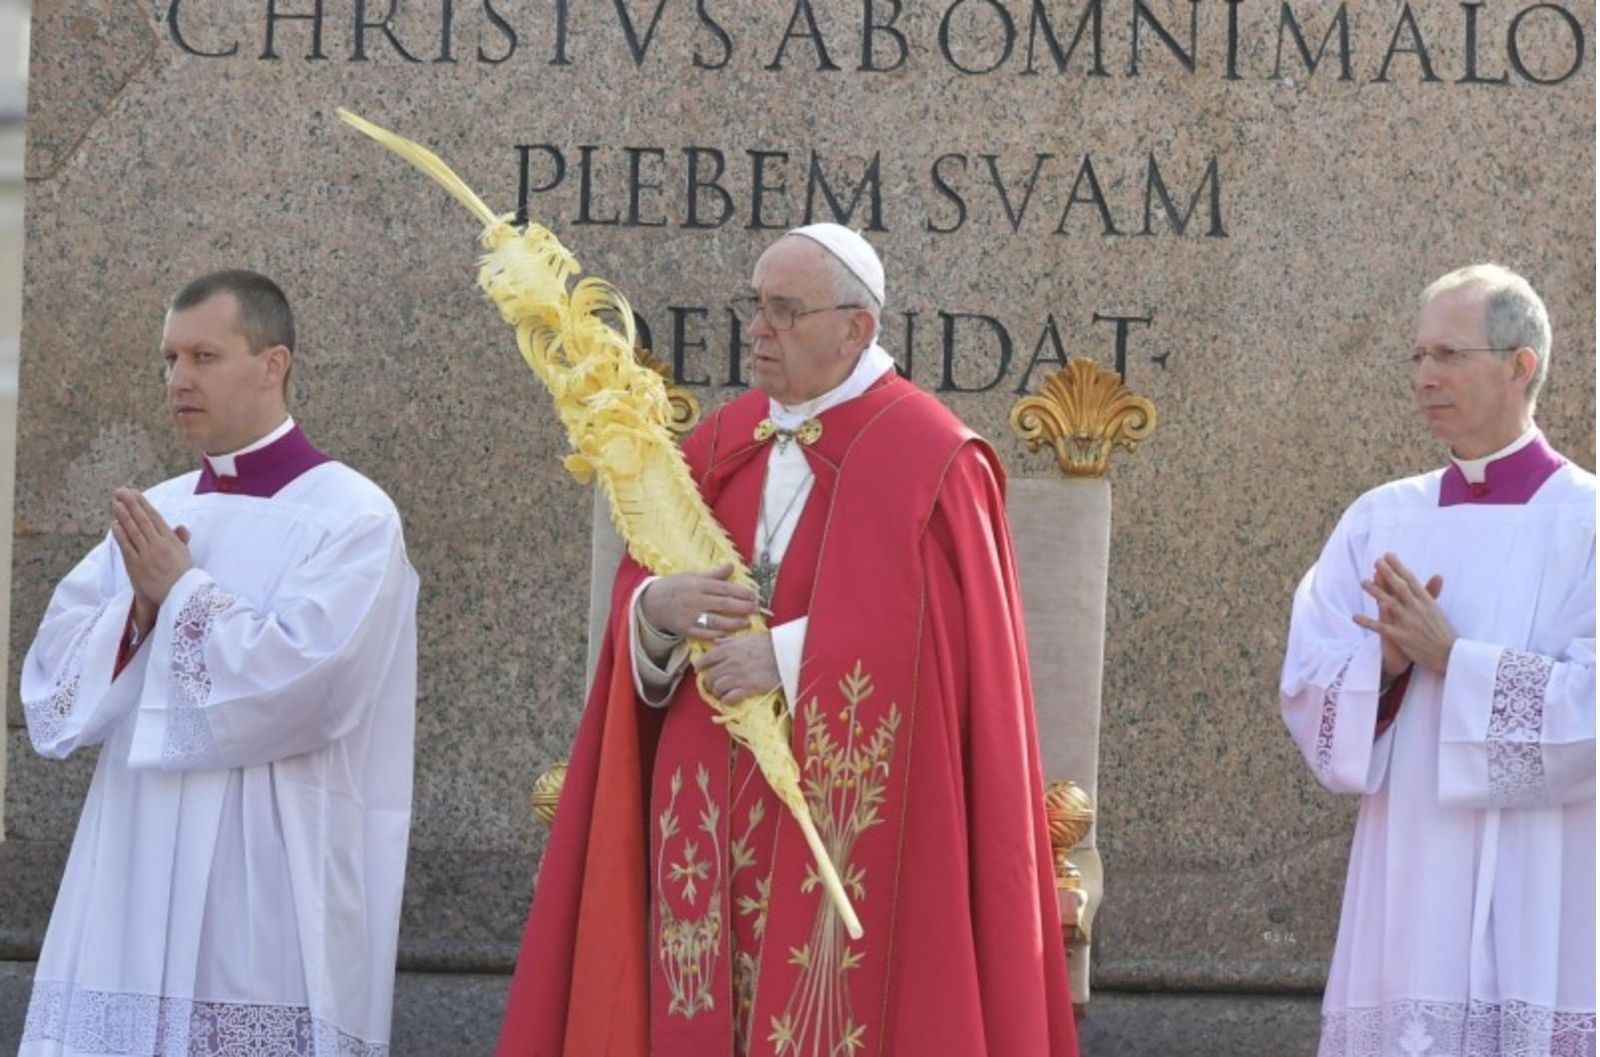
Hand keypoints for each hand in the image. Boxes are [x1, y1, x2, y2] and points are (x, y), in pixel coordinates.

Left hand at [110, 488, 191, 609]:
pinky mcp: (137, 565)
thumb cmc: (181, 575)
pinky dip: (120, 534)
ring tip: (115, 502)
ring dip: (123, 515)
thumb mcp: (184, 555)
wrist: (177, 597)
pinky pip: (127, 546)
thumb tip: (181, 526)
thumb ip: (180, 539)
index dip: (143, 504)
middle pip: (142, 520)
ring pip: (133, 530)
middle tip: (121, 491)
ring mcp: (147, 555)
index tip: (135, 493)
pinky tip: (114, 524)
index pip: (155, 518)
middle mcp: (159, 545)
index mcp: (171, 541)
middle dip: (131, 504)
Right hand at [641, 563, 757, 640]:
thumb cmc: (677, 587)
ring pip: (715, 621)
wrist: (653, 602)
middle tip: (755, 609)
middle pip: (723, 605)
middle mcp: (694, 600)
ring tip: (746, 623)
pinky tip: (729, 634)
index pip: (724, 588)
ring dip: (733, 623)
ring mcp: (689, 616)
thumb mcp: (693, 577)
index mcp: (698, 585)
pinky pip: (704, 634)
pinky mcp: (685, 629)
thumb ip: (714, 574)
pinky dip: (717, 635)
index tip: (754, 596)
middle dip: (742, 607)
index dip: (741, 592)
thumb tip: (731, 565)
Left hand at [695, 632, 781, 705]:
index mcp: (728, 648)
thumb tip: (716, 641)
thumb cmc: (770, 644)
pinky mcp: (748, 688)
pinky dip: (727, 700)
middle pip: (710, 677)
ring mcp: (738, 676)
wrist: (789, 654)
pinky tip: (730, 699)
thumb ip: (730, 640)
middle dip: (709, 683)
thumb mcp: (748, 637)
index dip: (700, 666)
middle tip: (712, 686)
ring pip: (717, 689)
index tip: (700, 670)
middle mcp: (730, 662)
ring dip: (718, 693)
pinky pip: (729, 698)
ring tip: (721, 694)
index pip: (706, 659)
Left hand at [1353, 554, 1451, 673]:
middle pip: (1400, 587)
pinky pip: (1380, 628)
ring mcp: (1408, 622)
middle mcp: (1417, 609)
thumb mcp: (1438, 610)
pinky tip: (1355, 617)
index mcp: (1427, 602)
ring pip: (1388, 603)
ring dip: (1375, 592)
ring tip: (1363, 582)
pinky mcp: (1401, 637)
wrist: (1449, 655)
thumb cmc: (1443, 633)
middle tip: (1376, 561)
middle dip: (1387, 573)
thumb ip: (1432, 593)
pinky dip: (1367, 622)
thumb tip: (1437, 575)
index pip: (1410, 580)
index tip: (1388, 555)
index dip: (1398, 567)